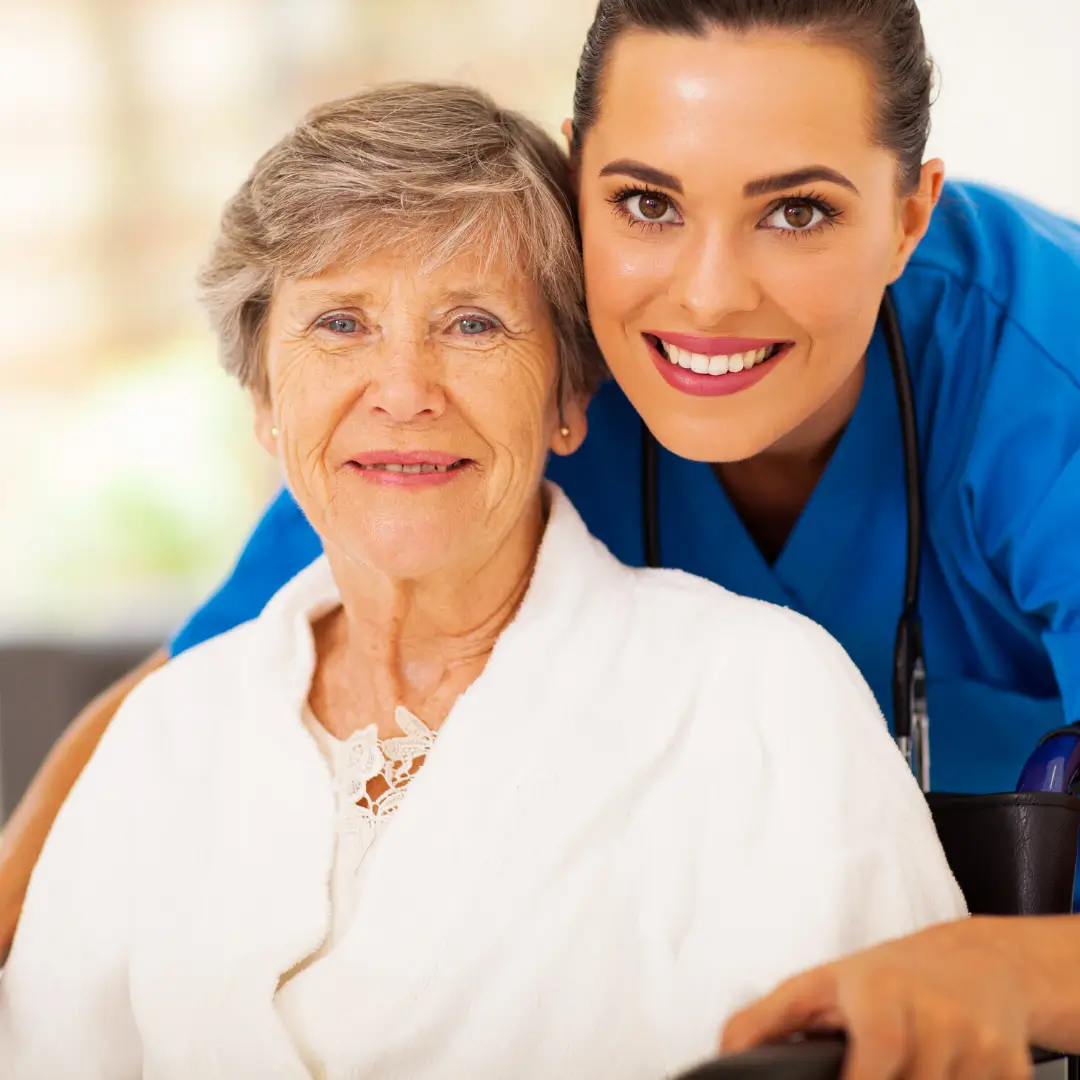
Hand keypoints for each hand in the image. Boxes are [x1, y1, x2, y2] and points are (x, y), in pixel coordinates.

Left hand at [719, 916, 1079, 1079]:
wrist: (979, 963)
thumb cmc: (887, 978)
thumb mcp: (819, 986)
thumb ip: (766, 1021)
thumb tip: (723, 1056)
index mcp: (880, 994)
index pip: (879, 1054)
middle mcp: (936, 1015)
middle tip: (874, 1070)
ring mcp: (979, 1047)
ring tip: (904, 1070)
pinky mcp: (1013, 1072)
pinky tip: (940, 1076)